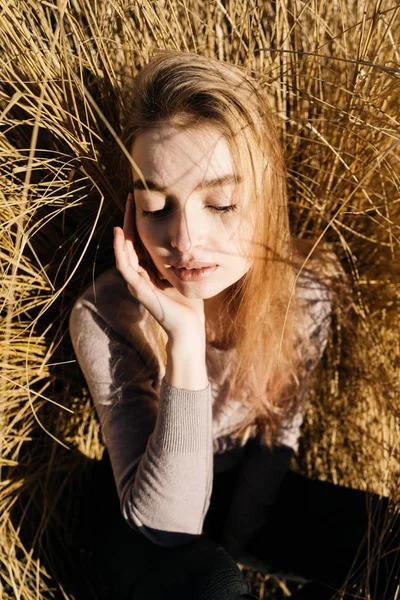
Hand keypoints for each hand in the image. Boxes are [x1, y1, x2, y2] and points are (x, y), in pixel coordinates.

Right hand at [114, 194, 205, 341]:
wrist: (189, 327)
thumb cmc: (188, 304)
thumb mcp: (182, 275)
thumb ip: (180, 261)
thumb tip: (192, 242)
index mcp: (148, 271)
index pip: (140, 242)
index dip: (139, 222)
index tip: (141, 201)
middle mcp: (139, 275)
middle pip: (130, 242)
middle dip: (129, 219)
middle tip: (131, 196)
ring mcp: (136, 282)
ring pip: (124, 251)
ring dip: (123, 229)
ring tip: (125, 209)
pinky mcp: (138, 289)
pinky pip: (125, 265)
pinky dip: (120, 248)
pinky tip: (120, 233)